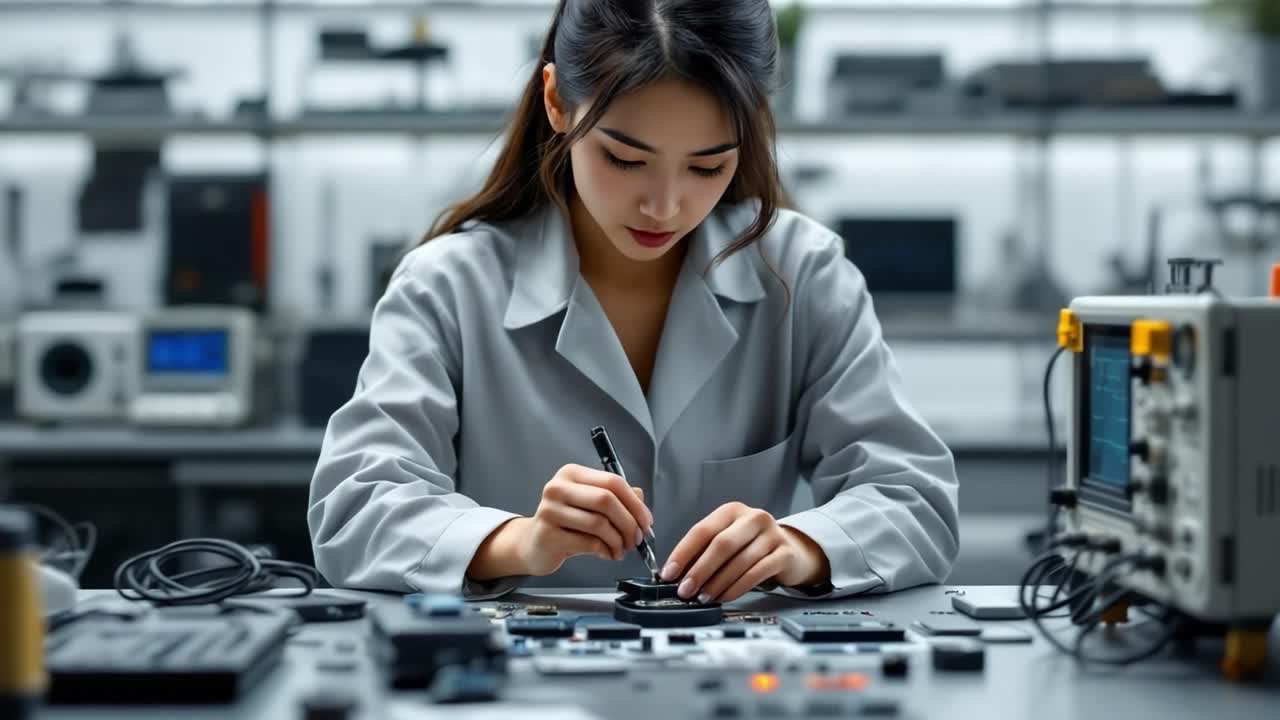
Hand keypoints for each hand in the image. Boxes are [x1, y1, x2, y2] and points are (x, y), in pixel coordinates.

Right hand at [469, 465, 652, 579]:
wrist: (534, 544)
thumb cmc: (566, 523)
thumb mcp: (591, 505)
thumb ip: (616, 497)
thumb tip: (640, 499)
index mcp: (571, 474)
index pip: (612, 482)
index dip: (634, 503)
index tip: (646, 521)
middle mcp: (558, 487)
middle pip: (606, 500)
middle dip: (629, 523)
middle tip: (637, 539)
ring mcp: (550, 510)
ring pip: (599, 523)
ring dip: (618, 540)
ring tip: (621, 549)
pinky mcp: (548, 534)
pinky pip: (589, 543)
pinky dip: (606, 551)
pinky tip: (608, 554)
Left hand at [660, 502, 828, 602]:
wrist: (793, 550)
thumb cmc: (752, 547)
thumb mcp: (728, 541)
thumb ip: (704, 553)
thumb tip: (676, 575)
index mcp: (732, 511)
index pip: (702, 530)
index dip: (683, 553)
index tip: (669, 573)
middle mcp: (753, 517)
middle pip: (721, 544)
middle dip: (700, 570)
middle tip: (685, 590)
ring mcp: (772, 534)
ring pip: (739, 560)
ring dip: (718, 583)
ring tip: (703, 598)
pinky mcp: (784, 553)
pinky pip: (757, 572)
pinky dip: (737, 587)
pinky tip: (725, 597)